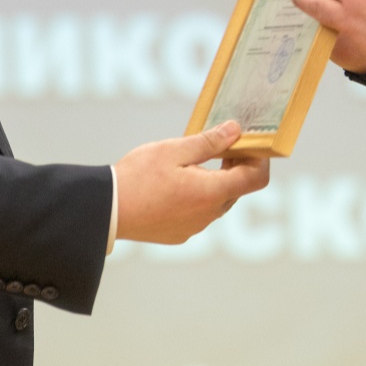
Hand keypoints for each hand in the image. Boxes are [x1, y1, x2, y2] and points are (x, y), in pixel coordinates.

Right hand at [114, 121, 271, 244]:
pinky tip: (175, 183)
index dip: (259, 159)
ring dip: (214, 181)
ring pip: (217, 202)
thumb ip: (209, 141)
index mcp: (211, 193)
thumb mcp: (174, 150)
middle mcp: (208, 215)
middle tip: (221, 143)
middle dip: (234, 166)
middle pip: (236, 189)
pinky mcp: (179, 234)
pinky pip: (199, 213)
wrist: (106, 210)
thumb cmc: (138, 177)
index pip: (255, 179)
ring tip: (191, 162)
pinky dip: (197, 196)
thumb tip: (235, 131)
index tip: (247, 144)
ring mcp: (194, 228)